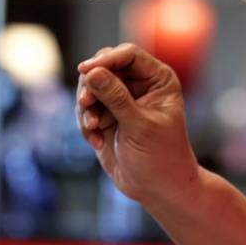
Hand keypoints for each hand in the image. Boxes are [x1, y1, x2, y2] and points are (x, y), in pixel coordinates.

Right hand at [75, 43, 197, 207]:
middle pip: (105, 67)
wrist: (157, 188)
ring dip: (87, 107)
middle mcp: (140, 85)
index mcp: (158, 79)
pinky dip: (86, 123)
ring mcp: (122, 101)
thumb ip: (116, 98)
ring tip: (93, 128)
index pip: (128, 55)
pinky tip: (96, 141)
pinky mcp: (107, 117)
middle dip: (92, 85)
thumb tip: (92, 71)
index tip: (85, 71)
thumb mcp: (139, 125)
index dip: (106, 60)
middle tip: (85, 104)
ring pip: (91, 87)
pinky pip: (85, 109)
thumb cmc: (160, 157)